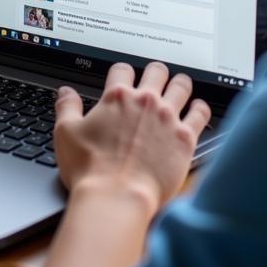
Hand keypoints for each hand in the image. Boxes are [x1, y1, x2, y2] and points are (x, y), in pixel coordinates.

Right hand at [54, 61, 210, 215]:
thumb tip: (65, 92)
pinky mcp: (185, 138)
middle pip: (156, 71)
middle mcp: (145, 102)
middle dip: (155, 72)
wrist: (117, 197)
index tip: (124, 79)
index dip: (122, 72)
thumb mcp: (66, 133)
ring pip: (181, 85)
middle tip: (155, 79)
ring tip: (179, 87)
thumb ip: (67, 107)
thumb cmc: (91, 170)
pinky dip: (200, 108)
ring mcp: (167, 118)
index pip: (122, 69)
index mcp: (117, 97)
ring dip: (180, 83)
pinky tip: (198, 109)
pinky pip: (200, 113)